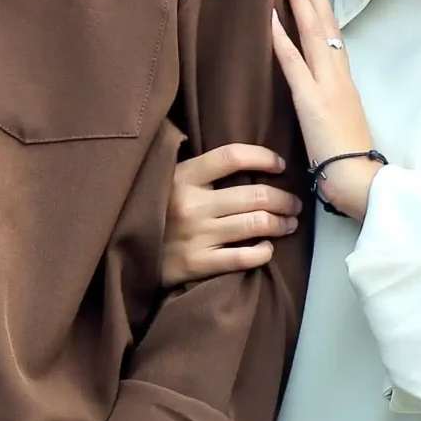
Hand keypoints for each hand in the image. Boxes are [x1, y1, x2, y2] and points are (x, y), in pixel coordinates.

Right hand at [161, 143, 303, 286]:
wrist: (125, 252)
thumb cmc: (157, 211)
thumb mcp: (169, 180)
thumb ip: (201, 171)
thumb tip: (249, 160)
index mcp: (183, 176)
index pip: (231, 156)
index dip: (263, 157)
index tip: (280, 165)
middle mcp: (192, 204)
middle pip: (255, 195)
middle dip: (284, 199)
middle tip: (295, 203)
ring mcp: (196, 235)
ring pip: (255, 225)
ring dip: (281, 224)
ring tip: (289, 224)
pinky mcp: (198, 264)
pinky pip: (243, 258)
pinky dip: (263, 252)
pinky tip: (266, 248)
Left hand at [271, 0, 380, 224]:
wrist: (359, 181)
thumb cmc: (350, 159)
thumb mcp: (340, 120)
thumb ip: (328, 99)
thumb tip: (316, 90)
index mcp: (344, 79)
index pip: (332, 33)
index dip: (323, 5)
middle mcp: (338, 74)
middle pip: (325, 22)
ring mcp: (326, 84)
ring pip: (312, 33)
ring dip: (300, 0)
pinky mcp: (312, 100)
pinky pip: (293, 63)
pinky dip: (281, 39)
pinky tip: (270, 17)